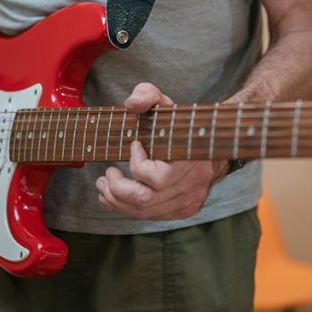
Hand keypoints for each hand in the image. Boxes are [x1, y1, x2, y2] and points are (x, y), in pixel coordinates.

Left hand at [96, 82, 226, 220]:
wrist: (208, 141)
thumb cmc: (179, 122)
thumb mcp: (163, 101)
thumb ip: (146, 95)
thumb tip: (130, 104)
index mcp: (191, 160)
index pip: (157, 177)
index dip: (137, 162)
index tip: (134, 145)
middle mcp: (192, 185)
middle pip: (146, 200)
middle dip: (117, 190)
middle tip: (104, 176)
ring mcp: (189, 201)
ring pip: (146, 212)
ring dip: (117, 202)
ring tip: (103, 187)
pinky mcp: (184, 209)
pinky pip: (151, 216)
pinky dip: (128, 209)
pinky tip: (115, 197)